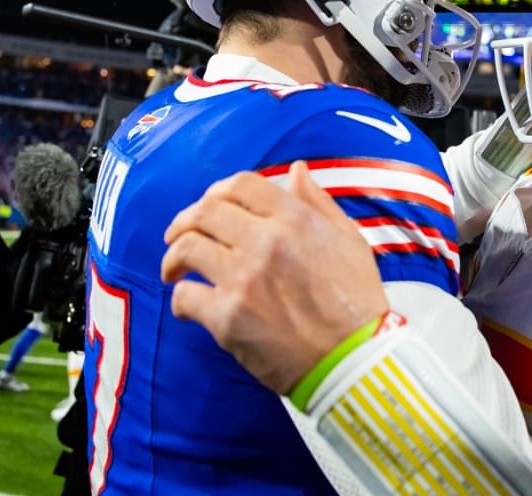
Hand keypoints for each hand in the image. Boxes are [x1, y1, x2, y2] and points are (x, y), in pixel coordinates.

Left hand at [160, 162, 387, 392]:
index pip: (241, 184)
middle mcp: (266, 242)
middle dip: (185, 221)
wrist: (355, 359)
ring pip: (186, 248)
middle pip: (205, 211)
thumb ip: (319, 203)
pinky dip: (181, 299)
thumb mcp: (350, 241)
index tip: (210, 205)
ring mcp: (244, 279)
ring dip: (174, 257)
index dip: (218, 191)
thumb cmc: (357, 302)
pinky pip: (186, 296)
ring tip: (175, 269)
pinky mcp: (228, 317)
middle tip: (178, 235)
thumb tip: (296, 171)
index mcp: (296, 220)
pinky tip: (189, 305)